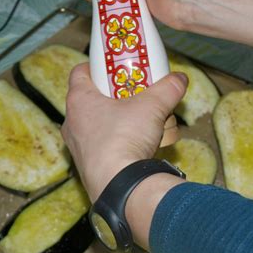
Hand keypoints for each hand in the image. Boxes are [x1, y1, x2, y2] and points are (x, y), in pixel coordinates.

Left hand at [62, 63, 187, 201]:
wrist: (118, 186)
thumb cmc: (125, 138)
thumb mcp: (153, 107)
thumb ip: (168, 89)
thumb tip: (180, 79)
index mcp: (79, 101)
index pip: (80, 72)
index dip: (96, 66)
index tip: (112, 68)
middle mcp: (72, 123)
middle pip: (89, 100)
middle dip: (112, 97)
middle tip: (132, 96)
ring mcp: (76, 148)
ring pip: (94, 127)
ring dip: (114, 123)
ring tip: (137, 125)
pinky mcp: (85, 168)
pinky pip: (98, 149)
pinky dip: (114, 145)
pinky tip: (133, 150)